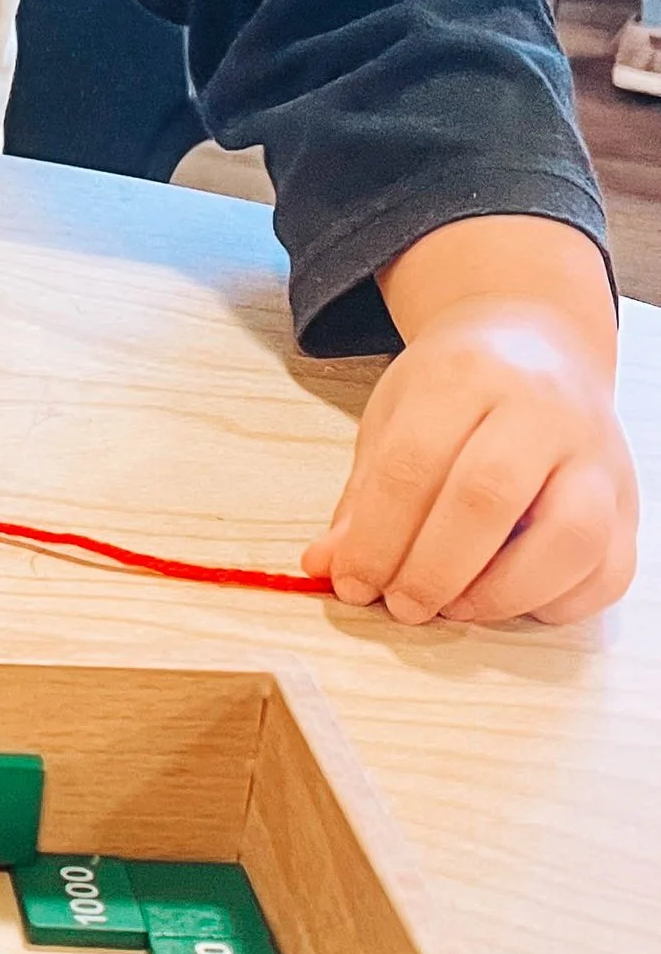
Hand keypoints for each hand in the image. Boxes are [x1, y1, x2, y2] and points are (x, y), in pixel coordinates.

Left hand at [305, 218, 636, 626]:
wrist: (539, 345)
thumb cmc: (458, 388)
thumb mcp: (394, 416)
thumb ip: (363, 495)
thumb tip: (325, 567)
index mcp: (466, 377)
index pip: (414, 463)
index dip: (376, 536)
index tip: (351, 582)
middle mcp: (542, 411)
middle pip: (488, 496)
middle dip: (434, 568)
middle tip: (401, 605)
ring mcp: (597, 457)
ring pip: (570, 536)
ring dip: (503, 592)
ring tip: (455, 607)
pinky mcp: (628, 501)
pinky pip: (608, 569)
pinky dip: (556, 603)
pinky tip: (507, 602)